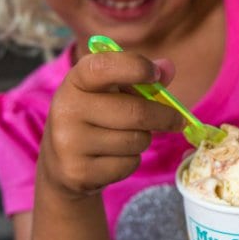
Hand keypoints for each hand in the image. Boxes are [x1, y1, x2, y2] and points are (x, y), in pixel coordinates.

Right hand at [38, 51, 183, 200]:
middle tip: (177, 119)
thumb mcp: (111, 92)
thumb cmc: (94, 117)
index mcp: (75, 81)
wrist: (61, 163)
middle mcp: (67, 109)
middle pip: (135, 112)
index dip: (134, 67)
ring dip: (143, 140)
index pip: (104, 67)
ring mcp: (69, 143)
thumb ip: (139, 78)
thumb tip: (168, 67)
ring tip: (127, 137)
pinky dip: (131, 161)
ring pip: (135, 140)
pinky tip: (114, 157)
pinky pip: (128, 164)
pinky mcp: (78, 172)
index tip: (155, 74)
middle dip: (164, 116)